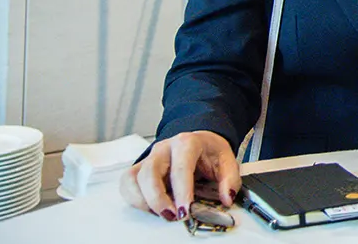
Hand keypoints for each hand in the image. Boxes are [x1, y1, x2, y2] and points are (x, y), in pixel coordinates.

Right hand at [120, 131, 237, 220]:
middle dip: (159, 199)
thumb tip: (227, 198)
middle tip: (173, 216)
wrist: (198, 140)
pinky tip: (151, 207)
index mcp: (187, 143)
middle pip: (150, 173)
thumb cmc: (209, 151)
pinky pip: (127, 183)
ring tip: (164, 214)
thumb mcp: (227, 160)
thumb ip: (230, 179)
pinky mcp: (139, 169)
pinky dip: (134, 199)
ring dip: (146, 201)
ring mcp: (149, 158)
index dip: (182, 191)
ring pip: (134, 178)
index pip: (181, 167)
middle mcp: (164, 149)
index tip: (186, 210)